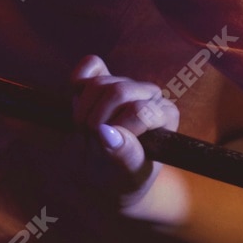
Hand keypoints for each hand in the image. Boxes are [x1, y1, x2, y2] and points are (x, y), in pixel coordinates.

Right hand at [70, 55, 176, 200]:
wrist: (106, 176)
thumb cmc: (124, 177)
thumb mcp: (126, 174)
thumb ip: (122, 154)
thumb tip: (105, 132)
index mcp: (166, 115)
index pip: (139, 111)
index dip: (115, 131)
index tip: (108, 151)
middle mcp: (152, 95)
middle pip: (118, 91)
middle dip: (95, 120)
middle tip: (90, 142)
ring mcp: (127, 85)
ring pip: (100, 83)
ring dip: (82, 110)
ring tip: (85, 132)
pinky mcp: (104, 79)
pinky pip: (90, 66)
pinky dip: (78, 80)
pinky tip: (76, 98)